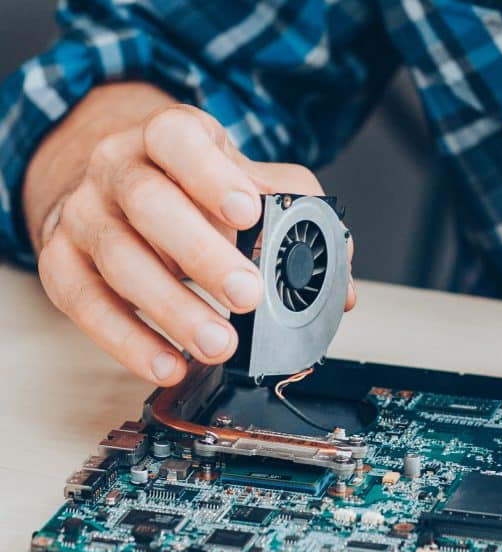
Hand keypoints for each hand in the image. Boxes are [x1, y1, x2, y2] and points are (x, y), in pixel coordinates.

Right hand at [29, 94, 354, 385]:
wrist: (111, 194)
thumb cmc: (184, 191)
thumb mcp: (238, 184)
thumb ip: (293, 219)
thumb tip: (340, 285)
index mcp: (165, 138)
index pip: (177, 139)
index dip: (210, 174)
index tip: (248, 212)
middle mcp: (116, 170)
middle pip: (148, 202)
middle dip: (200, 252)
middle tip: (247, 296)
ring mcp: (84, 216)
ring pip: (120, 259)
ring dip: (173, 308)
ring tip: (218, 345)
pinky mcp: (62, 264)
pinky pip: (87, 306)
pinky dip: (128, 341)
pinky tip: (169, 363)